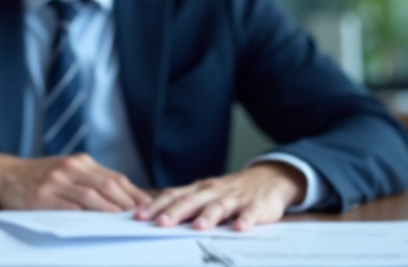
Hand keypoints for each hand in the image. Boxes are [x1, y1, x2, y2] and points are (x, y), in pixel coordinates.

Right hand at [0, 152, 151, 211]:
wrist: (5, 175)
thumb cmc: (40, 176)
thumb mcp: (66, 169)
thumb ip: (90, 179)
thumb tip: (120, 195)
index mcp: (80, 162)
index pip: (113, 178)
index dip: (132, 192)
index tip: (146, 204)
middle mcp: (70, 168)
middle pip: (107, 185)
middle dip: (127, 202)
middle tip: (141, 215)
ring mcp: (56, 181)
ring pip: (91, 196)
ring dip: (110, 210)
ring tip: (124, 221)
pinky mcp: (42, 197)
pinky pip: (68, 208)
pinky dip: (85, 216)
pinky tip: (96, 223)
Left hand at [135, 162, 305, 230]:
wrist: (268, 179)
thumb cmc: (229, 191)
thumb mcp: (205, 193)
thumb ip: (184, 203)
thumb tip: (154, 217)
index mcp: (199, 189)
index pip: (173, 196)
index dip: (156, 206)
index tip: (139, 217)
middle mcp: (213, 191)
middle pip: (192, 201)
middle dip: (175, 212)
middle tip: (160, 223)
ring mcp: (235, 198)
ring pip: (219, 206)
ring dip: (208, 216)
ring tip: (199, 227)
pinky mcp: (256, 206)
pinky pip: (250, 213)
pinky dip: (245, 220)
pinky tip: (240, 227)